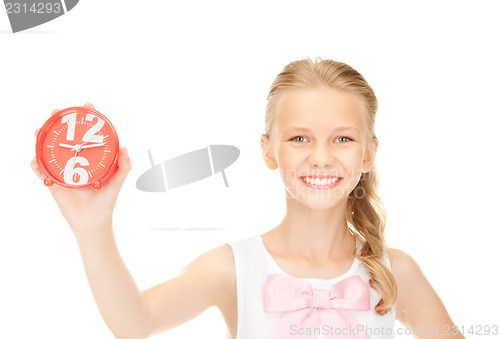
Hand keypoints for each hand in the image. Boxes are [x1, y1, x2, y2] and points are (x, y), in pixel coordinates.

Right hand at [31, 102, 131, 234]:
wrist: (92, 222)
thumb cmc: (106, 201)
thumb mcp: (117, 182)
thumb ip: (123, 166)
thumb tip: (125, 147)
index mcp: (92, 157)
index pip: (90, 133)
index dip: (88, 118)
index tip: (87, 106)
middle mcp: (76, 160)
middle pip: (66, 136)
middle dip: (59, 122)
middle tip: (56, 112)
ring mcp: (63, 169)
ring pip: (49, 149)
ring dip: (41, 138)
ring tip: (38, 131)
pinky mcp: (52, 182)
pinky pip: (40, 171)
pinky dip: (36, 164)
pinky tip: (35, 159)